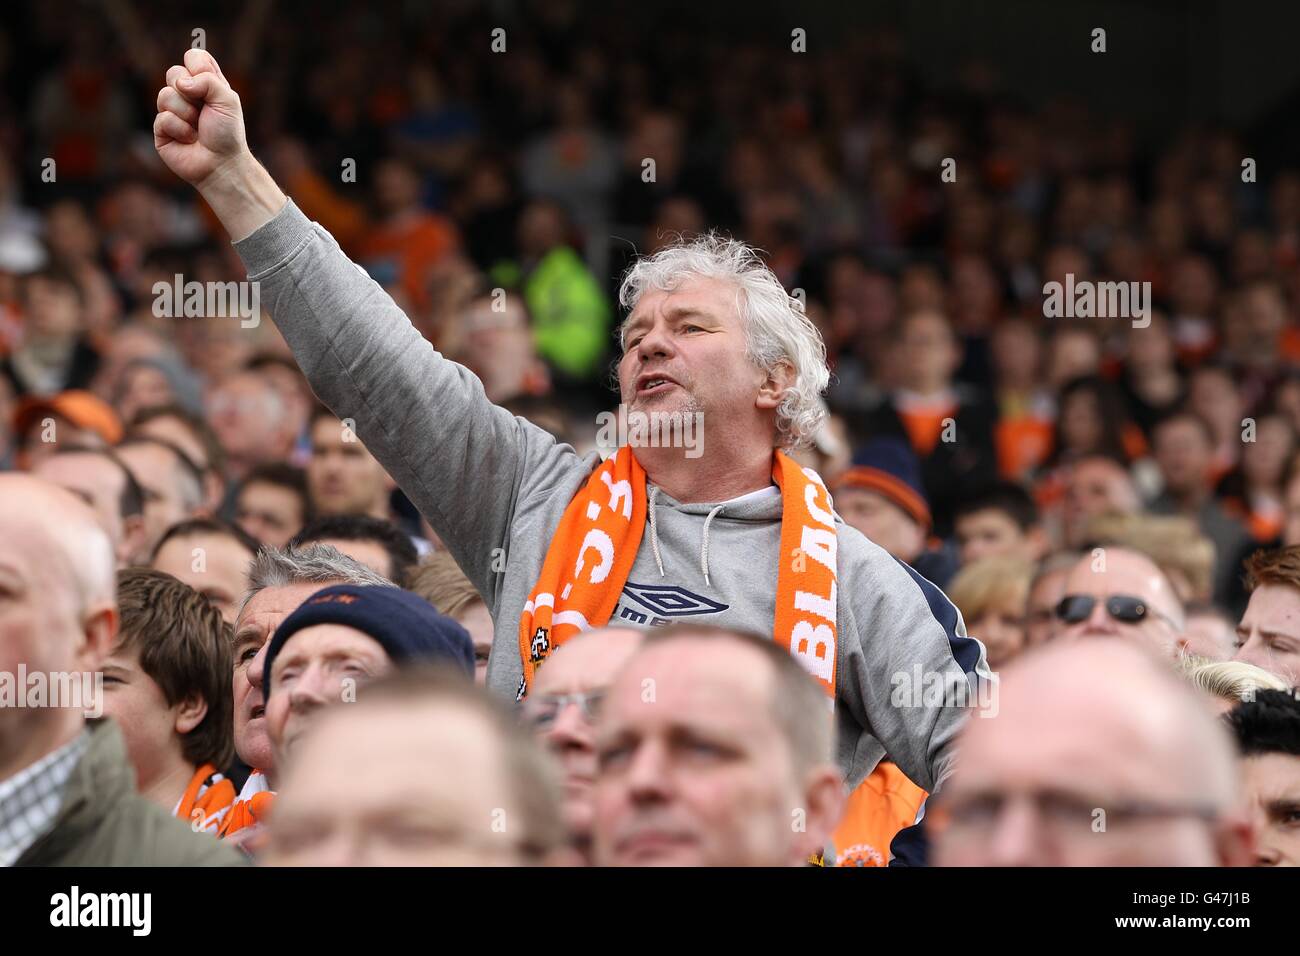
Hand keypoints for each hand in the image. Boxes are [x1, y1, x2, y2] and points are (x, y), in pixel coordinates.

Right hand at [154, 48, 248, 188]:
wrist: (222, 164)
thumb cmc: (227, 133)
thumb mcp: (228, 100)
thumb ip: (208, 80)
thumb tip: (180, 83)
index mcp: (205, 84)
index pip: (193, 57)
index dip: (197, 66)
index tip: (208, 82)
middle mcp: (186, 94)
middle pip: (173, 72)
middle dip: (190, 93)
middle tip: (203, 110)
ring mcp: (172, 110)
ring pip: (165, 95)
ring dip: (187, 114)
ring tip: (198, 129)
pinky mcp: (161, 128)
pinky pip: (163, 118)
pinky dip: (180, 130)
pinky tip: (189, 140)